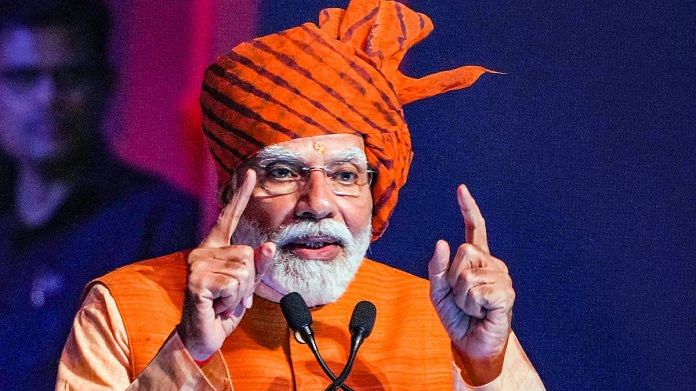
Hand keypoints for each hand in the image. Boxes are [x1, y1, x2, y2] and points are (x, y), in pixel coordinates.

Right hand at [178, 170, 275, 360]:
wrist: (201, 337)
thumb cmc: (221, 309)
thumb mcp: (245, 287)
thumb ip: (258, 267)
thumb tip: (268, 246)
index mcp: (215, 248)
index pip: (230, 217)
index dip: (241, 195)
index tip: (251, 173)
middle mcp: (203, 251)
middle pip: (249, 255)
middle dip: (248, 282)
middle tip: (228, 296)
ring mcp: (197, 264)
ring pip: (245, 271)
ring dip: (239, 294)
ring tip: (221, 301)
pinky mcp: (196, 280)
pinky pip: (234, 285)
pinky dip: (231, 300)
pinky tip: (215, 306)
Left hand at [428, 185, 513, 384]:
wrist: (472, 345)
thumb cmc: (458, 318)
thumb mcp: (438, 292)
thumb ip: (436, 268)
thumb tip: (442, 241)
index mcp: (476, 260)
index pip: (474, 229)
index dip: (468, 209)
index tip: (461, 189)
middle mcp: (492, 263)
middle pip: (463, 250)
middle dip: (453, 277)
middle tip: (462, 298)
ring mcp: (501, 277)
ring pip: (467, 273)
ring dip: (461, 296)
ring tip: (473, 308)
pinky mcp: (506, 293)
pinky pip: (476, 289)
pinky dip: (471, 304)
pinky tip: (482, 312)